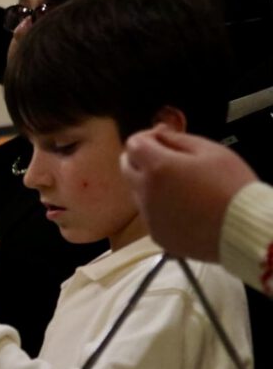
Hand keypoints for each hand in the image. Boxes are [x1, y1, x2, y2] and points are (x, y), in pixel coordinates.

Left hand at [121, 124, 256, 261]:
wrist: (242, 228)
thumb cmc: (230, 185)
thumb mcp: (209, 150)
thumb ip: (177, 139)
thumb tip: (158, 133)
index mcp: (157, 168)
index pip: (133, 145)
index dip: (146, 137)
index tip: (162, 138)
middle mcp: (145, 193)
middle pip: (127, 167)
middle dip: (141, 158)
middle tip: (166, 157)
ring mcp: (148, 216)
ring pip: (138, 192)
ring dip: (149, 183)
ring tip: (180, 184)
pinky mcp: (156, 234)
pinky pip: (150, 214)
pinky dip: (159, 206)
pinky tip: (183, 206)